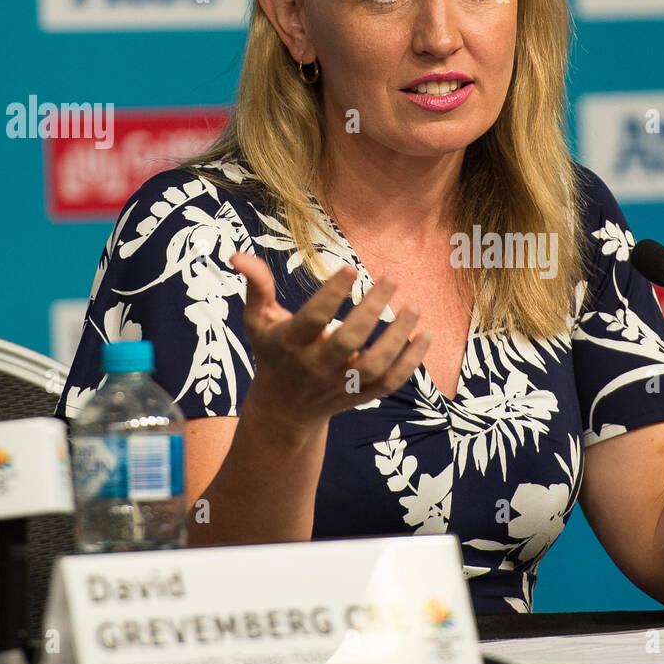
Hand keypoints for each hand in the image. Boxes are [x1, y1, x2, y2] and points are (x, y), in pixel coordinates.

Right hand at [230, 252, 429, 428]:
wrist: (283, 409)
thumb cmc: (273, 352)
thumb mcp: (258, 321)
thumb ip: (256, 286)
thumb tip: (238, 254)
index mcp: (289, 344)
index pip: (313, 318)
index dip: (332, 294)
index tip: (351, 268)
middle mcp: (315, 366)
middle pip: (348, 341)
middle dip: (372, 309)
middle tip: (391, 277)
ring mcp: (340, 384)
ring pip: (374, 364)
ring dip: (398, 336)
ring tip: (414, 307)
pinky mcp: (359, 396)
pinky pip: (390, 383)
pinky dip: (411, 363)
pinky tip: (424, 337)